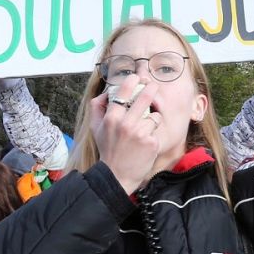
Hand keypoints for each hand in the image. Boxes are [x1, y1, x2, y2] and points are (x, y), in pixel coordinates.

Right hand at [91, 76, 162, 193]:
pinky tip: (146, 143)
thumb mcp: (96, 129)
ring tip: (145, 128)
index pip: (122, 94)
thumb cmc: (108, 150)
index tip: (136, 77)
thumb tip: (106, 93)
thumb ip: (97, 108)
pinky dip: (153, 134)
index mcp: (111, 119)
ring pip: (154, 115)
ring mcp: (139, 133)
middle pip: (144, 98)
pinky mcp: (151, 142)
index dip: (131, 81)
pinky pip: (157, 130)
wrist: (117, 176)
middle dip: (151, 89)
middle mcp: (125, 124)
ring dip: (152, 119)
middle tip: (153, 85)